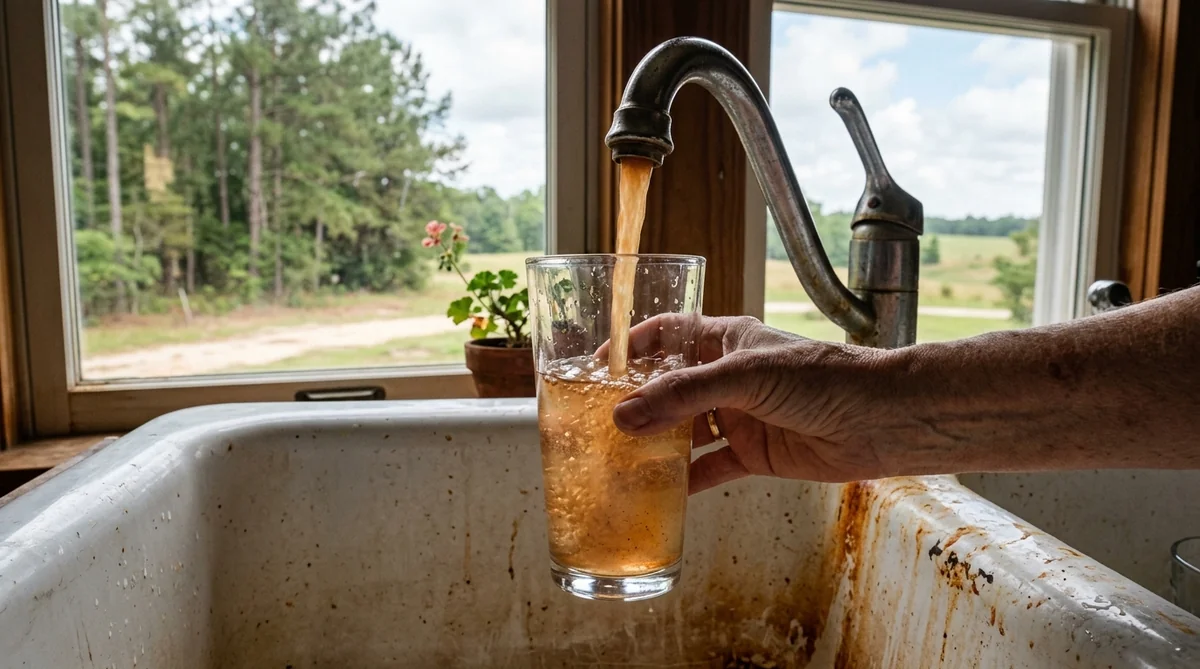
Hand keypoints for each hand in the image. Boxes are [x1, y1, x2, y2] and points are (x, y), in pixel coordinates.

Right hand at [611, 316, 895, 492]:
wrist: (881, 420)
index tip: (596, 365)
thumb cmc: (824, 378)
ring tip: (617, 458)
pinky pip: (709, 469)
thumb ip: (683, 396)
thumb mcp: (744, 376)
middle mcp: (728, 377)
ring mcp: (740, 416)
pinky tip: (658, 494)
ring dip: (655, 444)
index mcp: (725, 340)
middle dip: (635, 403)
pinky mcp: (754, 454)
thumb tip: (624, 416)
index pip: (667, 334)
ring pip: (685, 430)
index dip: (631, 346)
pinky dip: (685, 481)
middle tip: (597, 422)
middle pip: (668, 387)